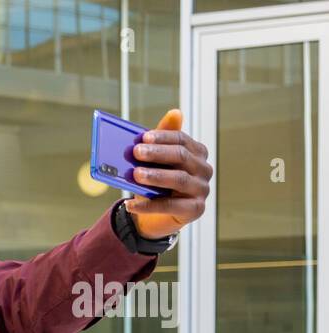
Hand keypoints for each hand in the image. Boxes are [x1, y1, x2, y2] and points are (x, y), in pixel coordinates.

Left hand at [124, 108, 212, 239]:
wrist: (154, 218)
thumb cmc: (156, 185)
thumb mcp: (154, 163)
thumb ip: (159, 141)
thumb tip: (175, 112)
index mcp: (197, 153)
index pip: (182, 140)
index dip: (163, 137)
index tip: (144, 137)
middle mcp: (204, 169)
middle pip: (182, 156)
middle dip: (158, 153)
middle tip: (136, 152)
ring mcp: (202, 189)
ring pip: (179, 179)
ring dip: (155, 176)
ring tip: (135, 175)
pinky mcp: (195, 209)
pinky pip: (171, 206)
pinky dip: (149, 206)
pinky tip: (131, 204)